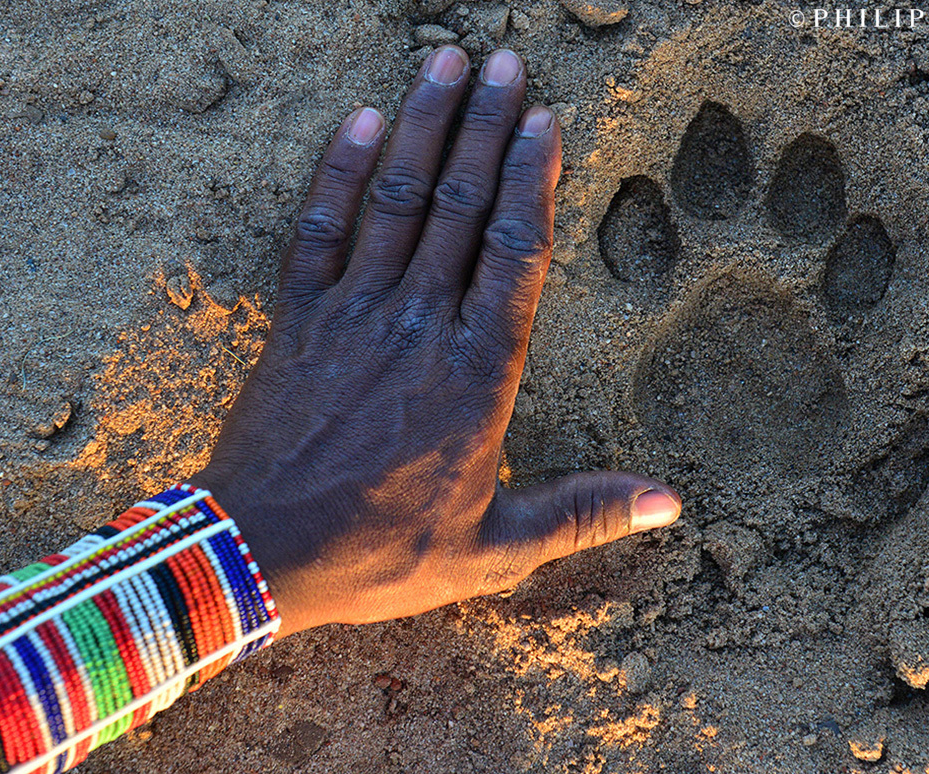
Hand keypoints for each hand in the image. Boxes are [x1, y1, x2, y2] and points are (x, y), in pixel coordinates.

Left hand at [191, 46, 680, 636]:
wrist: (258, 554)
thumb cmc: (380, 556)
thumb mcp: (495, 549)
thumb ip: (583, 513)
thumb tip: (670, 504)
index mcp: (476, 374)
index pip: (514, 254)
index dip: (533, 181)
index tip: (547, 122)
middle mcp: (419, 325)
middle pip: (460, 208)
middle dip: (487, 128)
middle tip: (510, 63)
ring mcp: (353, 314)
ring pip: (396, 201)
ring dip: (424, 127)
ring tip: (450, 62)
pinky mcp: (298, 319)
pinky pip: (319, 229)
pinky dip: (337, 172)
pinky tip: (359, 120)